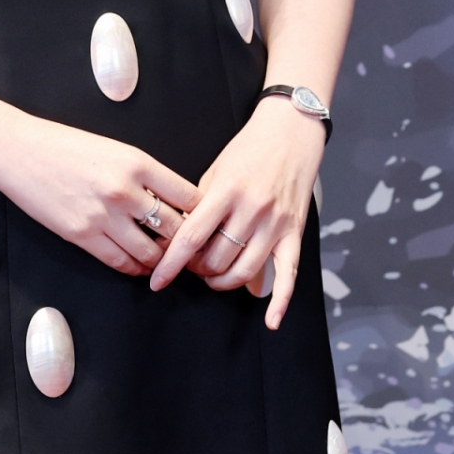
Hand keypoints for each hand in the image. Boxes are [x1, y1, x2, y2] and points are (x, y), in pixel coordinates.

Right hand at [0, 111, 198, 275]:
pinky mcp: (82, 235)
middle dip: (187, 243)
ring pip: (151, 252)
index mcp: (138, 162)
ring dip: (161, 260)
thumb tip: (172, 201)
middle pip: (176, 228)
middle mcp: (125, 190)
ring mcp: (103, 215)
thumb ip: (144, 174)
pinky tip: (138, 266)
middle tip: (191, 251)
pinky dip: (135, 268)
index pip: (189, 197)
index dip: (202, 214)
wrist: (18, 150)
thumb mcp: (114, 149)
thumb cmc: (64, 145)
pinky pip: (120, 262)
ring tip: (164, 261)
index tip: (203, 223)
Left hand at [147, 99, 323, 327]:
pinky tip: (270, 321)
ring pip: (245, 271)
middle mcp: (252, 210)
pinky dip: (280, 302)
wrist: (291, 131)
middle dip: (198, 270)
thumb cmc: (249, 148)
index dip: (171, 263)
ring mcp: (276, 223)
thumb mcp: (216, 170)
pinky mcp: (295, 232)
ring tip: (212, 276)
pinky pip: (289, 274)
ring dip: (223, 282)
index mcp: (227, 191)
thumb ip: (199, 204)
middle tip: (190, 266)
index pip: (192, 236)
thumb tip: (182, 238)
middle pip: (217, 259)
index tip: (157, 280)